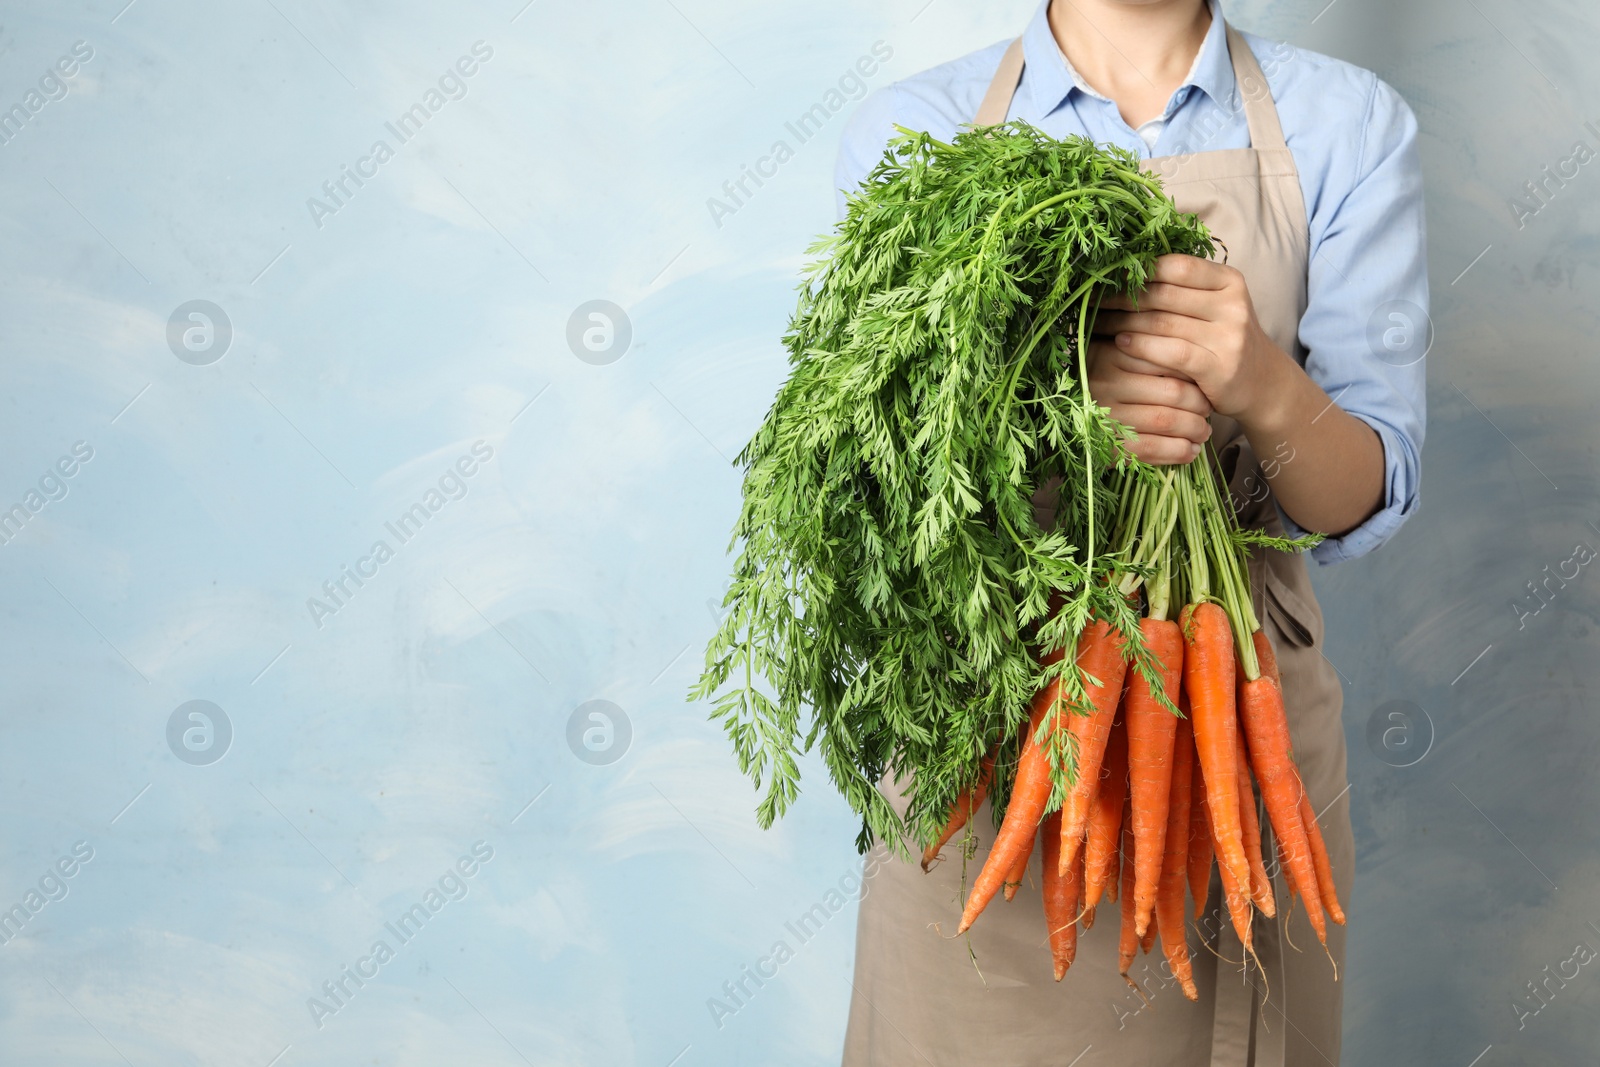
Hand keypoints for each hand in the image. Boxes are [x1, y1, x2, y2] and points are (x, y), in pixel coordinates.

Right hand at [1086, 338, 1212, 464]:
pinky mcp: (1104, 446)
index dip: (1196, 373)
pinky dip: (1178, 452)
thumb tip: (1197, 358)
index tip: (1206, 382)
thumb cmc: (1095, 383)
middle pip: (1173, 392)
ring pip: (1166, 421)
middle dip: (1200, 405)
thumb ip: (1146, 351)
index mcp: (1111, 353)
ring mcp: (1103, 417)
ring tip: (1204, 432)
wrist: (1056, 417)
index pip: (1168, 359)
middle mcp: (1105, 383)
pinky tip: (1190, 451)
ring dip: (1194, 430)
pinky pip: (1150, 450)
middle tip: (1209, 410)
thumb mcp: (1114, 356)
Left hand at [1095, 254, 1287, 425]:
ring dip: (1123, 322)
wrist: (1262, 383)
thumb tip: (1125, 268)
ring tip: (1096, 323)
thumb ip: (1181, 288)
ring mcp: (1230, 336)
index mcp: (1229, 280)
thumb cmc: (1222, 338)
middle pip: (1164, 294)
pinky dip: (1142, 347)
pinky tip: (1119, 343)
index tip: (1107, 276)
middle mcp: (1233, 304)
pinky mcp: (1220, 367)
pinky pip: (1173, 352)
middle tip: (1091, 301)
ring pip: (1163, 323)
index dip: (1139, 269)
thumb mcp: (1212, 305)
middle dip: (1123, 297)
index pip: (1177, 266)